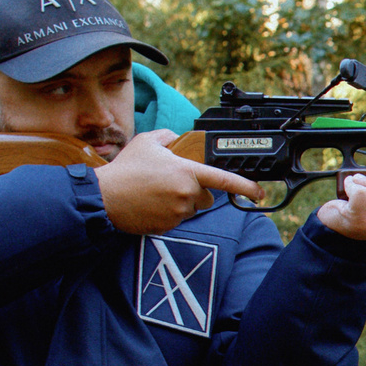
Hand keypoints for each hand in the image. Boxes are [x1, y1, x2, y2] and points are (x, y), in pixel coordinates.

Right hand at [98, 130, 265, 233]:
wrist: (104, 197)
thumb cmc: (125, 169)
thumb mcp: (148, 142)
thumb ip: (170, 137)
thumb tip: (179, 140)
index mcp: (187, 173)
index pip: (224, 180)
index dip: (246, 187)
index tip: (260, 194)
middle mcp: (187, 194)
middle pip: (206, 197)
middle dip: (195, 191)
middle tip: (170, 183)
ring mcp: (178, 213)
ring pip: (191, 209)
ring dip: (181, 202)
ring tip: (156, 192)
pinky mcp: (168, 227)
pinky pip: (176, 220)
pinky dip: (168, 213)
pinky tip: (150, 204)